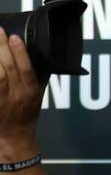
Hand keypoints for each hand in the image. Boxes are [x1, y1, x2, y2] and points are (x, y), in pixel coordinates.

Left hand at [0, 27, 44, 160]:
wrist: (12, 138)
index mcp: (32, 91)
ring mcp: (2, 101)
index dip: (21, 52)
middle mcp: (18, 95)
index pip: (27, 68)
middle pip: (10, 68)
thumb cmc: (25, 114)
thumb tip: (42, 53)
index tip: (14, 36)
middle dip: (2, 48)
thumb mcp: (38, 94)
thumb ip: (40, 74)